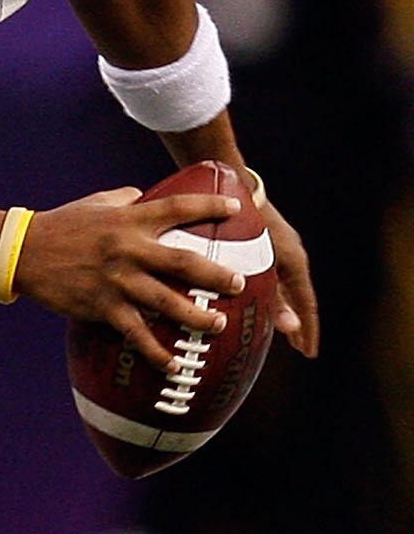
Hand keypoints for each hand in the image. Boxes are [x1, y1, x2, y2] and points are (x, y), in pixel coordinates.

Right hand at [11, 187, 247, 368]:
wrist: (20, 251)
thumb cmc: (61, 224)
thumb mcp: (95, 203)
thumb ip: (125, 200)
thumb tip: (145, 195)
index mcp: (129, 219)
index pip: (177, 207)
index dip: (209, 207)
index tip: (236, 209)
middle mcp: (127, 249)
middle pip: (183, 263)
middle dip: (216, 274)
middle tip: (238, 283)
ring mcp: (116, 280)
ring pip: (166, 302)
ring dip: (196, 316)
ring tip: (217, 324)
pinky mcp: (102, 306)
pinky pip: (136, 332)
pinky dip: (156, 351)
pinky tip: (172, 363)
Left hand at [255, 180, 319, 357]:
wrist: (225, 180)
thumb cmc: (239, 219)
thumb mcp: (257, 261)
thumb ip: (273, 294)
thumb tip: (291, 328)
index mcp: (292, 260)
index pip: (305, 302)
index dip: (307, 329)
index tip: (308, 353)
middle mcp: (287, 254)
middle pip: (294, 296)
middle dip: (295, 322)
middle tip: (297, 347)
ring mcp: (274, 247)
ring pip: (280, 286)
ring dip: (278, 309)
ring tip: (274, 331)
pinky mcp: (259, 243)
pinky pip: (267, 274)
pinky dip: (264, 292)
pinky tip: (250, 302)